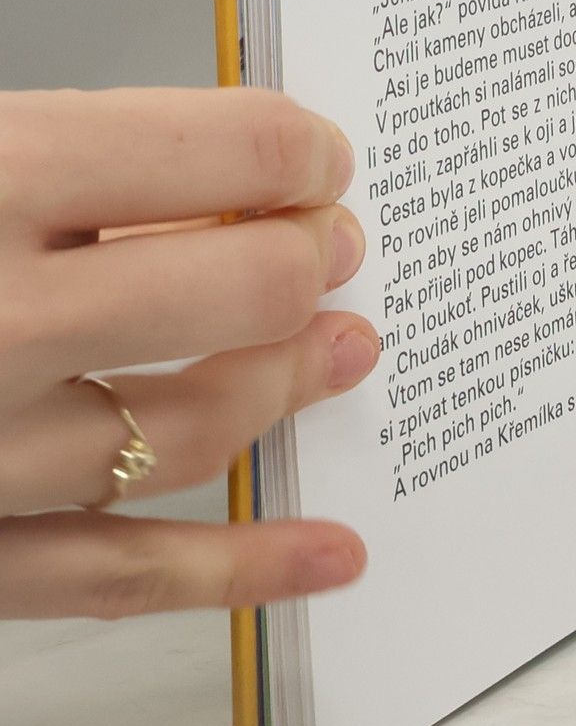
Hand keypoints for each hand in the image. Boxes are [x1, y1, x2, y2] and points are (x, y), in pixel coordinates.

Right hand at [0, 89, 378, 617]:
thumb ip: (80, 157)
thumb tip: (227, 174)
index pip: (227, 149)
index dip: (300, 153)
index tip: (319, 162)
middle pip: (243, 290)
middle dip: (310, 264)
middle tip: (335, 252)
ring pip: (196, 429)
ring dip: (289, 387)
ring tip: (345, 352)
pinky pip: (118, 575)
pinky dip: (237, 570)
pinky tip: (327, 552)